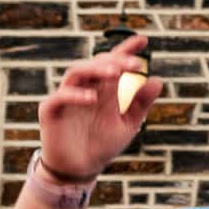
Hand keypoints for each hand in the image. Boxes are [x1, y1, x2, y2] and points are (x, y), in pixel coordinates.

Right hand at [38, 33, 161, 180]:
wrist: (81, 168)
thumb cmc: (103, 144)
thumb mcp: (128, 124)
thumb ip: (140, 104)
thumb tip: (157, 81)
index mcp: (104, 87)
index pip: (114, 63)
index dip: (127, 49)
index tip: (144, 40)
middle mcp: (85, 87)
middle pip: (97, 63)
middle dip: (116, 60)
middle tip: (135, 64)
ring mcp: (67, 96)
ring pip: (77, 72)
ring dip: (96, 69)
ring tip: (115, 73)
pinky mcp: (51, 110)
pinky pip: (60, 97)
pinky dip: (75, 95)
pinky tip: (92, 98)